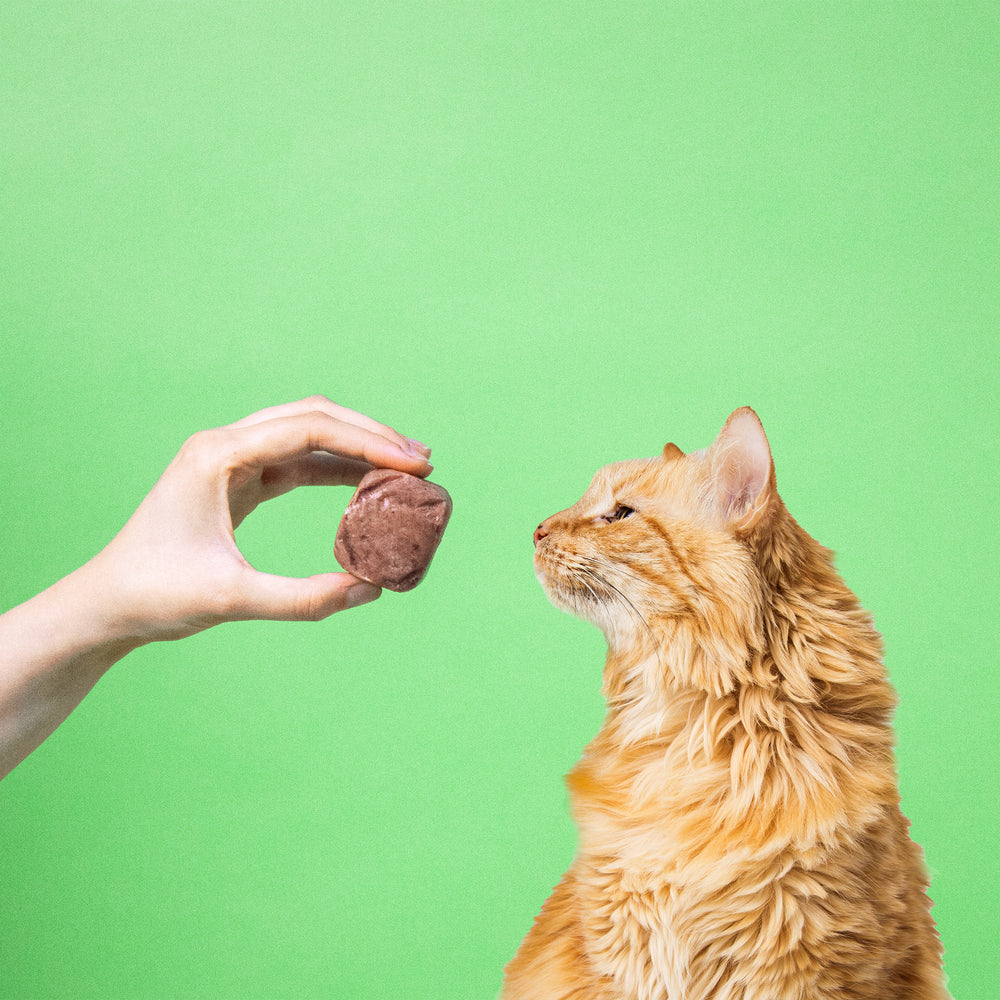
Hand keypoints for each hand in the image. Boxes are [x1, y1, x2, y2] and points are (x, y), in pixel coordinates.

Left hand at [81, 396, 432, 641]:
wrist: (107, 604)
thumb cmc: (156, 596)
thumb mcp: (232, 600)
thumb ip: (303, 598)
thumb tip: (369, 589)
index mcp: (218, 454)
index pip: (309, 429)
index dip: (368, 444)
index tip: (413, 465)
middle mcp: (226, 445)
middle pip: (314, 417)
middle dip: (371, 436)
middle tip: (422, 460)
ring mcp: (232, 459)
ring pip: (308, 434)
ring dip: (357, 448)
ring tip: (408, 468)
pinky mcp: (238, 480)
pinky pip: (298, 462)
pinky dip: (336, 469)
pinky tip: (368, 486)